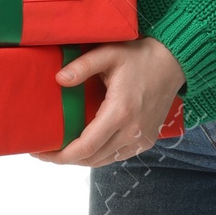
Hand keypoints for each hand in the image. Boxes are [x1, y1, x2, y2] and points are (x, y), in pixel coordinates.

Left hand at [30, 37, 185, 166]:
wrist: (174, 63)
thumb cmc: (141, 57)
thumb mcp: (110, 53)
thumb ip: (83, 66)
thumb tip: (59, 79)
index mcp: (120, 112)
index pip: (85, 147)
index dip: (60, 155)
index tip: (41, 153)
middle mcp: (132, 132)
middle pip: (91, 158)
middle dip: (65, 159)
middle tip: (45, 151)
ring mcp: (141, 139)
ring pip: (103, 161)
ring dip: (81, 159)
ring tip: (61, 149)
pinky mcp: (147, 140)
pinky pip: (117, 156)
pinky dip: (98, 156)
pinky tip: (85, 146)